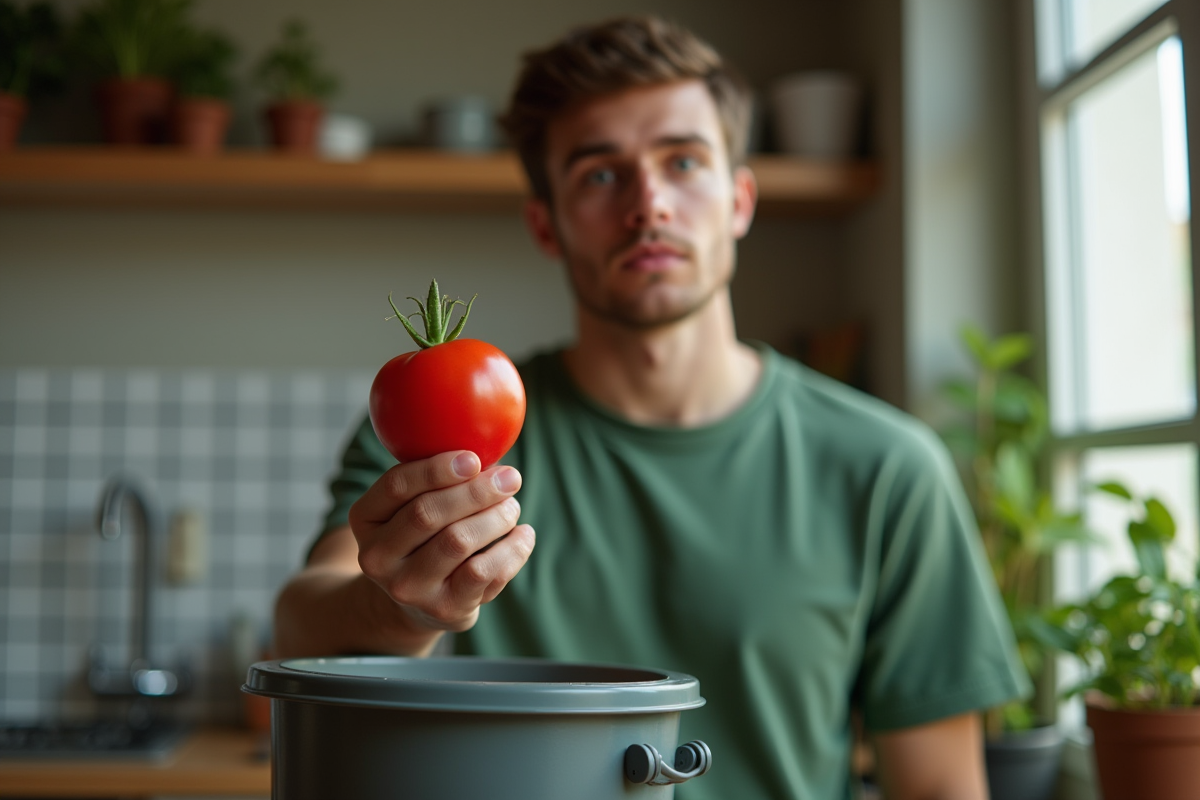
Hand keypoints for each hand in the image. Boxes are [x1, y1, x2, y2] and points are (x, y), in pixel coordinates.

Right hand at [348, 450, 534, 636]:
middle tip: (509, 478)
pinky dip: (512, 549)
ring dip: (496, 517)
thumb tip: (488, 443)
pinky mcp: (443, 609)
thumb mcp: (412, 506)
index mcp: (365, 519)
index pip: (397, 486)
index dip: (436, 469)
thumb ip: (436, 477)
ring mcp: (407, 588)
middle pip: (428, 513)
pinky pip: (483, 572)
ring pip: (458, 540)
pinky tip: (524, 535)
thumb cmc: (425, 538)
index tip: (473, 458)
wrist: (421, 604)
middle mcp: (376, 557)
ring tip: (513, 506)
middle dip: (475, 491)